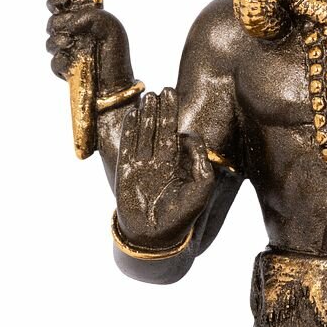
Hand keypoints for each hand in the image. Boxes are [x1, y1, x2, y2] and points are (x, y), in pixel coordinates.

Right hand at [45, 0, 131, 92]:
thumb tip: (70, 24)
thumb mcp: (111, 26)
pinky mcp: (65, 69)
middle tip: (70, 29)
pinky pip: (53, 63)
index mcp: (84, 20)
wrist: (117, 82)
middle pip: (52, 22)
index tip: (63, 2)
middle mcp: (74, 34)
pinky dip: (59, 61)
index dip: (57, 1)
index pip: (62, 5)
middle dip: (58, 23)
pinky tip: (69, 61)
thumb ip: (91, 16)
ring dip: (57, 41)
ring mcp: (68, 51)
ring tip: (69, 43)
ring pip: (50, 43)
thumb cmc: (117, 53)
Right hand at [115, 89, 212, 249]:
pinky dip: (129, 131)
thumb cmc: (181, 215)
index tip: (175, 98)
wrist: (154, 237)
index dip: (176, 117)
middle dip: (163, 110)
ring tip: (148, 95)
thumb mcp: (201, 187)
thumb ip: (200, 161)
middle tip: (165, 89)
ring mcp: (142, 166)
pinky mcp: (126, 171)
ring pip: (144, 135)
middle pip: (160, 129)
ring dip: (145, 116)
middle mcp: (159, 162)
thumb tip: (187, 136)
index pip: (176, 134)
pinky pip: (128, 147)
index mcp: (177, 165)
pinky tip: (132, 115)